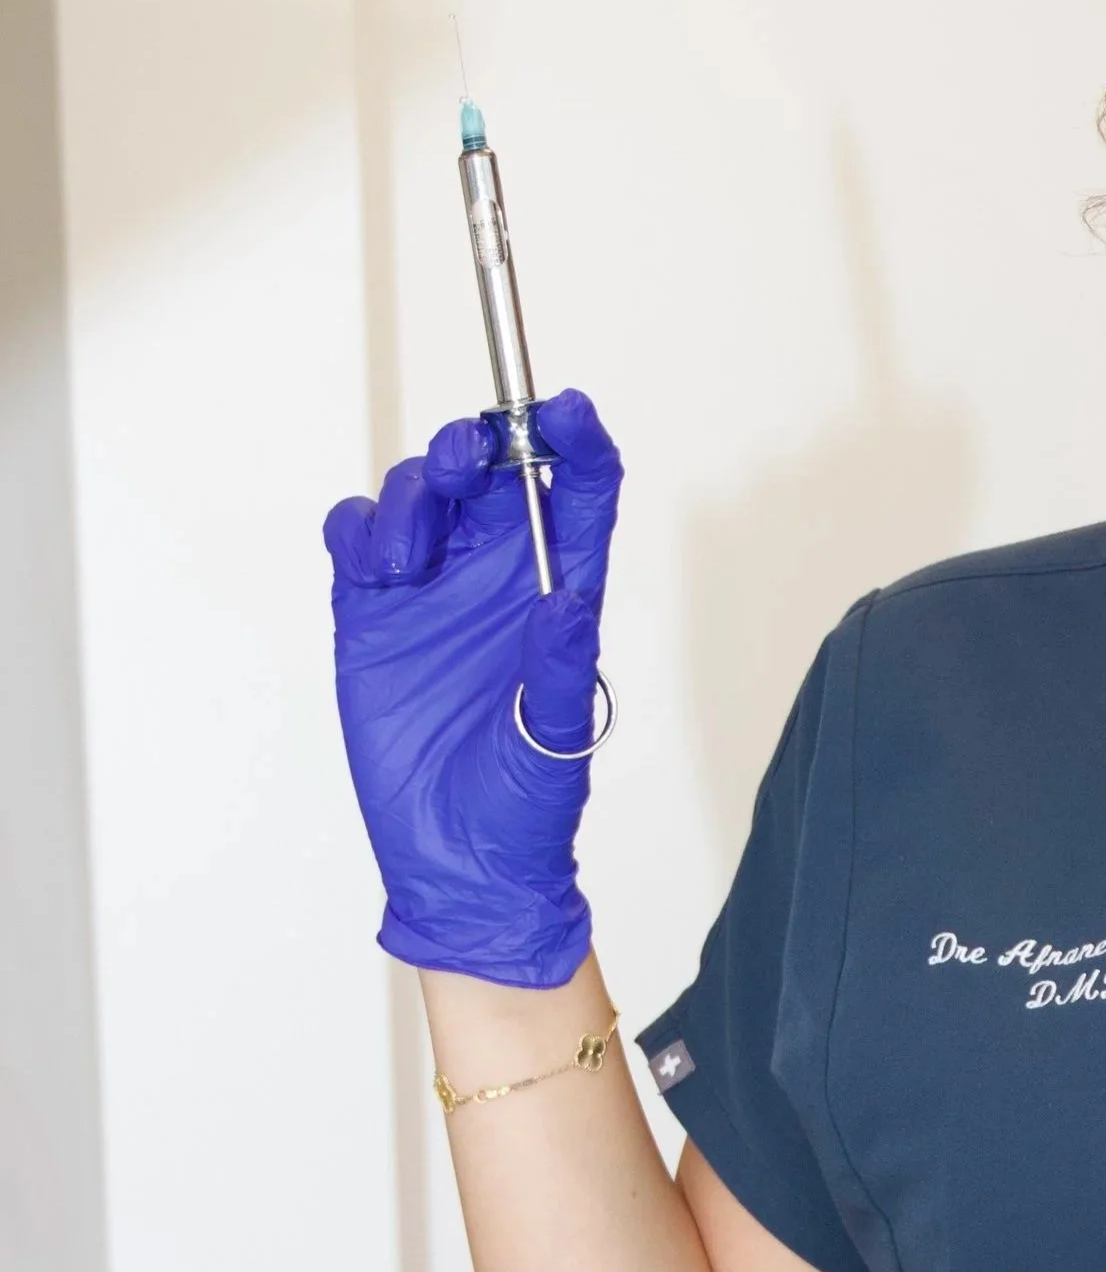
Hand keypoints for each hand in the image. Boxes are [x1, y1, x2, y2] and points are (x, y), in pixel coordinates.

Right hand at [324, 388, 622, 986]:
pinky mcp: (373, 615)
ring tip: (413, 553)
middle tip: (468, 458)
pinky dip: (362, 530)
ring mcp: (433, 592)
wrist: (459, 861)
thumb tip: (569, 600)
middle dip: (479, 446)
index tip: (566, 409)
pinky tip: (377, 566)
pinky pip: (359, 539)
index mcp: (560, 592)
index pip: (580, 491)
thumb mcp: (557, 738)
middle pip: (492, 473)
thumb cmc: (528, 805)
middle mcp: (499, 578)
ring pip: (422, 494)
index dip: (578, 439)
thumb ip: (561, 667)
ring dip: (416, 492)